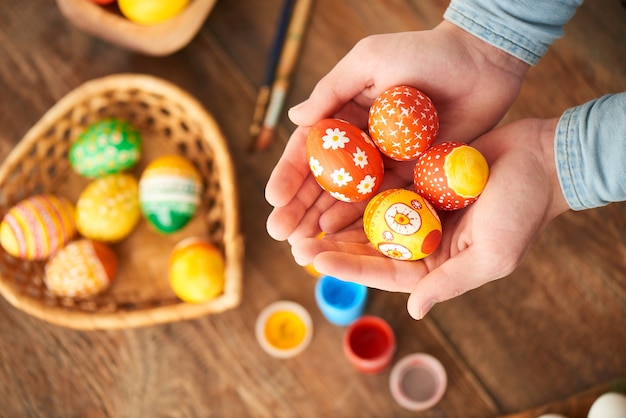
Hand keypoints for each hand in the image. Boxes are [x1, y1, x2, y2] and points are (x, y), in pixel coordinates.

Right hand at [266, 21, 528, 242]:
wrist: (481, 62)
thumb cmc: (424, 52)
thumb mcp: (370, 61)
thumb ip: (332, 91)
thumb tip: (293, 118)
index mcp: (345, 113)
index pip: (309, 148)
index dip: (290, 174)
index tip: (274, 199)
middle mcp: (361, 141)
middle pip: (324, 180)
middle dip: (299, 207)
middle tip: (279, 233)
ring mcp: (386, 160)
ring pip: (348, 196)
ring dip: (322, 220)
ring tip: (301, 243)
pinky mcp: (413, 173)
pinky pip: (382, 200)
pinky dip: (359, 218)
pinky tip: (338, 234)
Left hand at [290, 118, 570, 318]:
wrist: (542, 160)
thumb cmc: (523, 211)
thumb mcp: (491, 256)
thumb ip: (450, 283)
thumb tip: (416, 310)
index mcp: (438, 264)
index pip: (385, 272)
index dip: (349, 267)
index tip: (315, 260)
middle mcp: (424, 240)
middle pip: (370, 247)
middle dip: (334, 246)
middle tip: (295, 242)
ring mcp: (420, 210)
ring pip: (370, 219)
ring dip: (338, 220)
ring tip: (304, 218)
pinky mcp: (419, 182)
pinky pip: (382, 188)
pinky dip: (358, 190)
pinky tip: (332, 187)